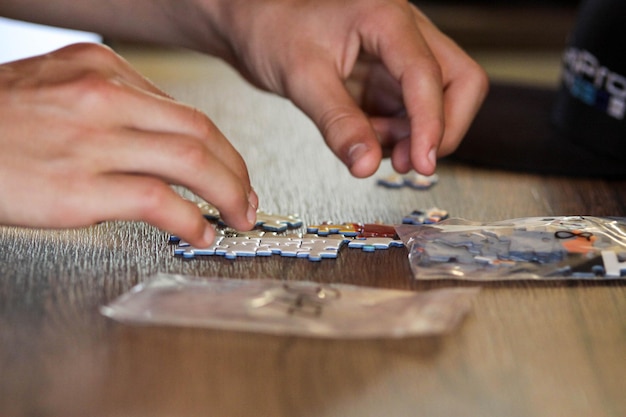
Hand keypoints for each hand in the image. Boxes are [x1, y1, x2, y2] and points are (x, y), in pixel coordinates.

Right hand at [0, 43, 256, 245]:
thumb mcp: (54, 91)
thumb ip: (108, 108)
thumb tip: (157, 141)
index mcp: (99, 69)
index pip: (183, 111)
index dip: (220, 148)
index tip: (232, 170)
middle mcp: (102, 96)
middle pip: (200, 132)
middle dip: (237, 171)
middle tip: (247, 199)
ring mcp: (93, 139)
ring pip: (191, 161)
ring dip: (228, 194)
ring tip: (238, 217)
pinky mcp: (80, 186)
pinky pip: (159, 200)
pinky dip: (192, 218)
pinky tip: (201, 232)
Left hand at [203, 0, 487, 175]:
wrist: (253, 22)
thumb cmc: (272, 27)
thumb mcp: (302, 77)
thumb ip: (337, 122)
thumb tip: (367, 164)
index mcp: (386, 19)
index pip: (429, 75)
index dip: (432, 124)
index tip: (423, 163)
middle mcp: (403, 33)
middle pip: (460, 81)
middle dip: (442, 128)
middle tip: (412, 162)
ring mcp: (398, 57)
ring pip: (439, 101)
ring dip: (415, 135)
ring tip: (371, 144)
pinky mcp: (386, 78)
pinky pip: (408, 112)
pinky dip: (396, 134)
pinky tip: (366, 137)